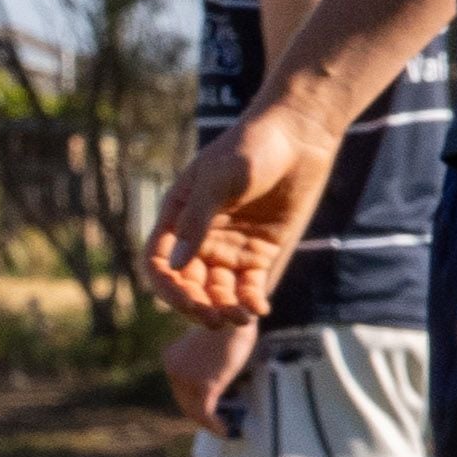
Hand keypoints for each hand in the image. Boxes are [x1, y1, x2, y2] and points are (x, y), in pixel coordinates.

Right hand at [147, 111, 328, 328]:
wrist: (297, 135)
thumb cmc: (250, 149)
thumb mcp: (218, 181)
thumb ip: (196, 223)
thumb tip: (175, 266)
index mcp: (177, 218)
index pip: (159, 264)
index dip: (167, 287)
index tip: (187, 301)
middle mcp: (199, 238)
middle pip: (188, 284)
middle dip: (198, 305)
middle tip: (216, 320)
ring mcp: (229, 247)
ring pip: (218, 290)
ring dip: (225, 307)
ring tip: (241, 318)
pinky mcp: (260, 252)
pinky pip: (250, 285)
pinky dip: (252, 300)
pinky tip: (259, 309)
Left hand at [162, 318, 256, 429]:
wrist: (233, 315)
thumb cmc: (229, 323)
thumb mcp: (211, 340)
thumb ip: (207, 357)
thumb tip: (218, 369)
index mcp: (172, 358)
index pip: (180, 386)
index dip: (192, 400)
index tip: (207, 410)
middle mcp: (174, 369)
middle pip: (184, 400)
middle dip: (199, 413)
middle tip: (216, 423)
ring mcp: (186, 379)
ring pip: (194, 409)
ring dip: (207, 422)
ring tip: (222, 429)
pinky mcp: (203, 387)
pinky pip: (205, 414)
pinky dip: (214, 425)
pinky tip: (225, 431)